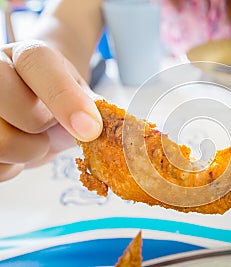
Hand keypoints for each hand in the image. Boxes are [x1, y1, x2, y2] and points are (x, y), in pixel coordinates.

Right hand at [0, 40, 102, 180]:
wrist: (37, 103)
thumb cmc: (60, 98)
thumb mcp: (80, 95)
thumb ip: (91, 106)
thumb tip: (113, 126)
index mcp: (27, 56)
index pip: (37, 63)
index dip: (65, 98)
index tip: (91, 129)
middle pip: (8, 101)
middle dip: (38, 127)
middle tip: (49, 129)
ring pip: (0, 140)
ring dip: (27, 152)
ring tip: (36, 142)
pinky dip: (13, 167)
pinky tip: (18, 152)